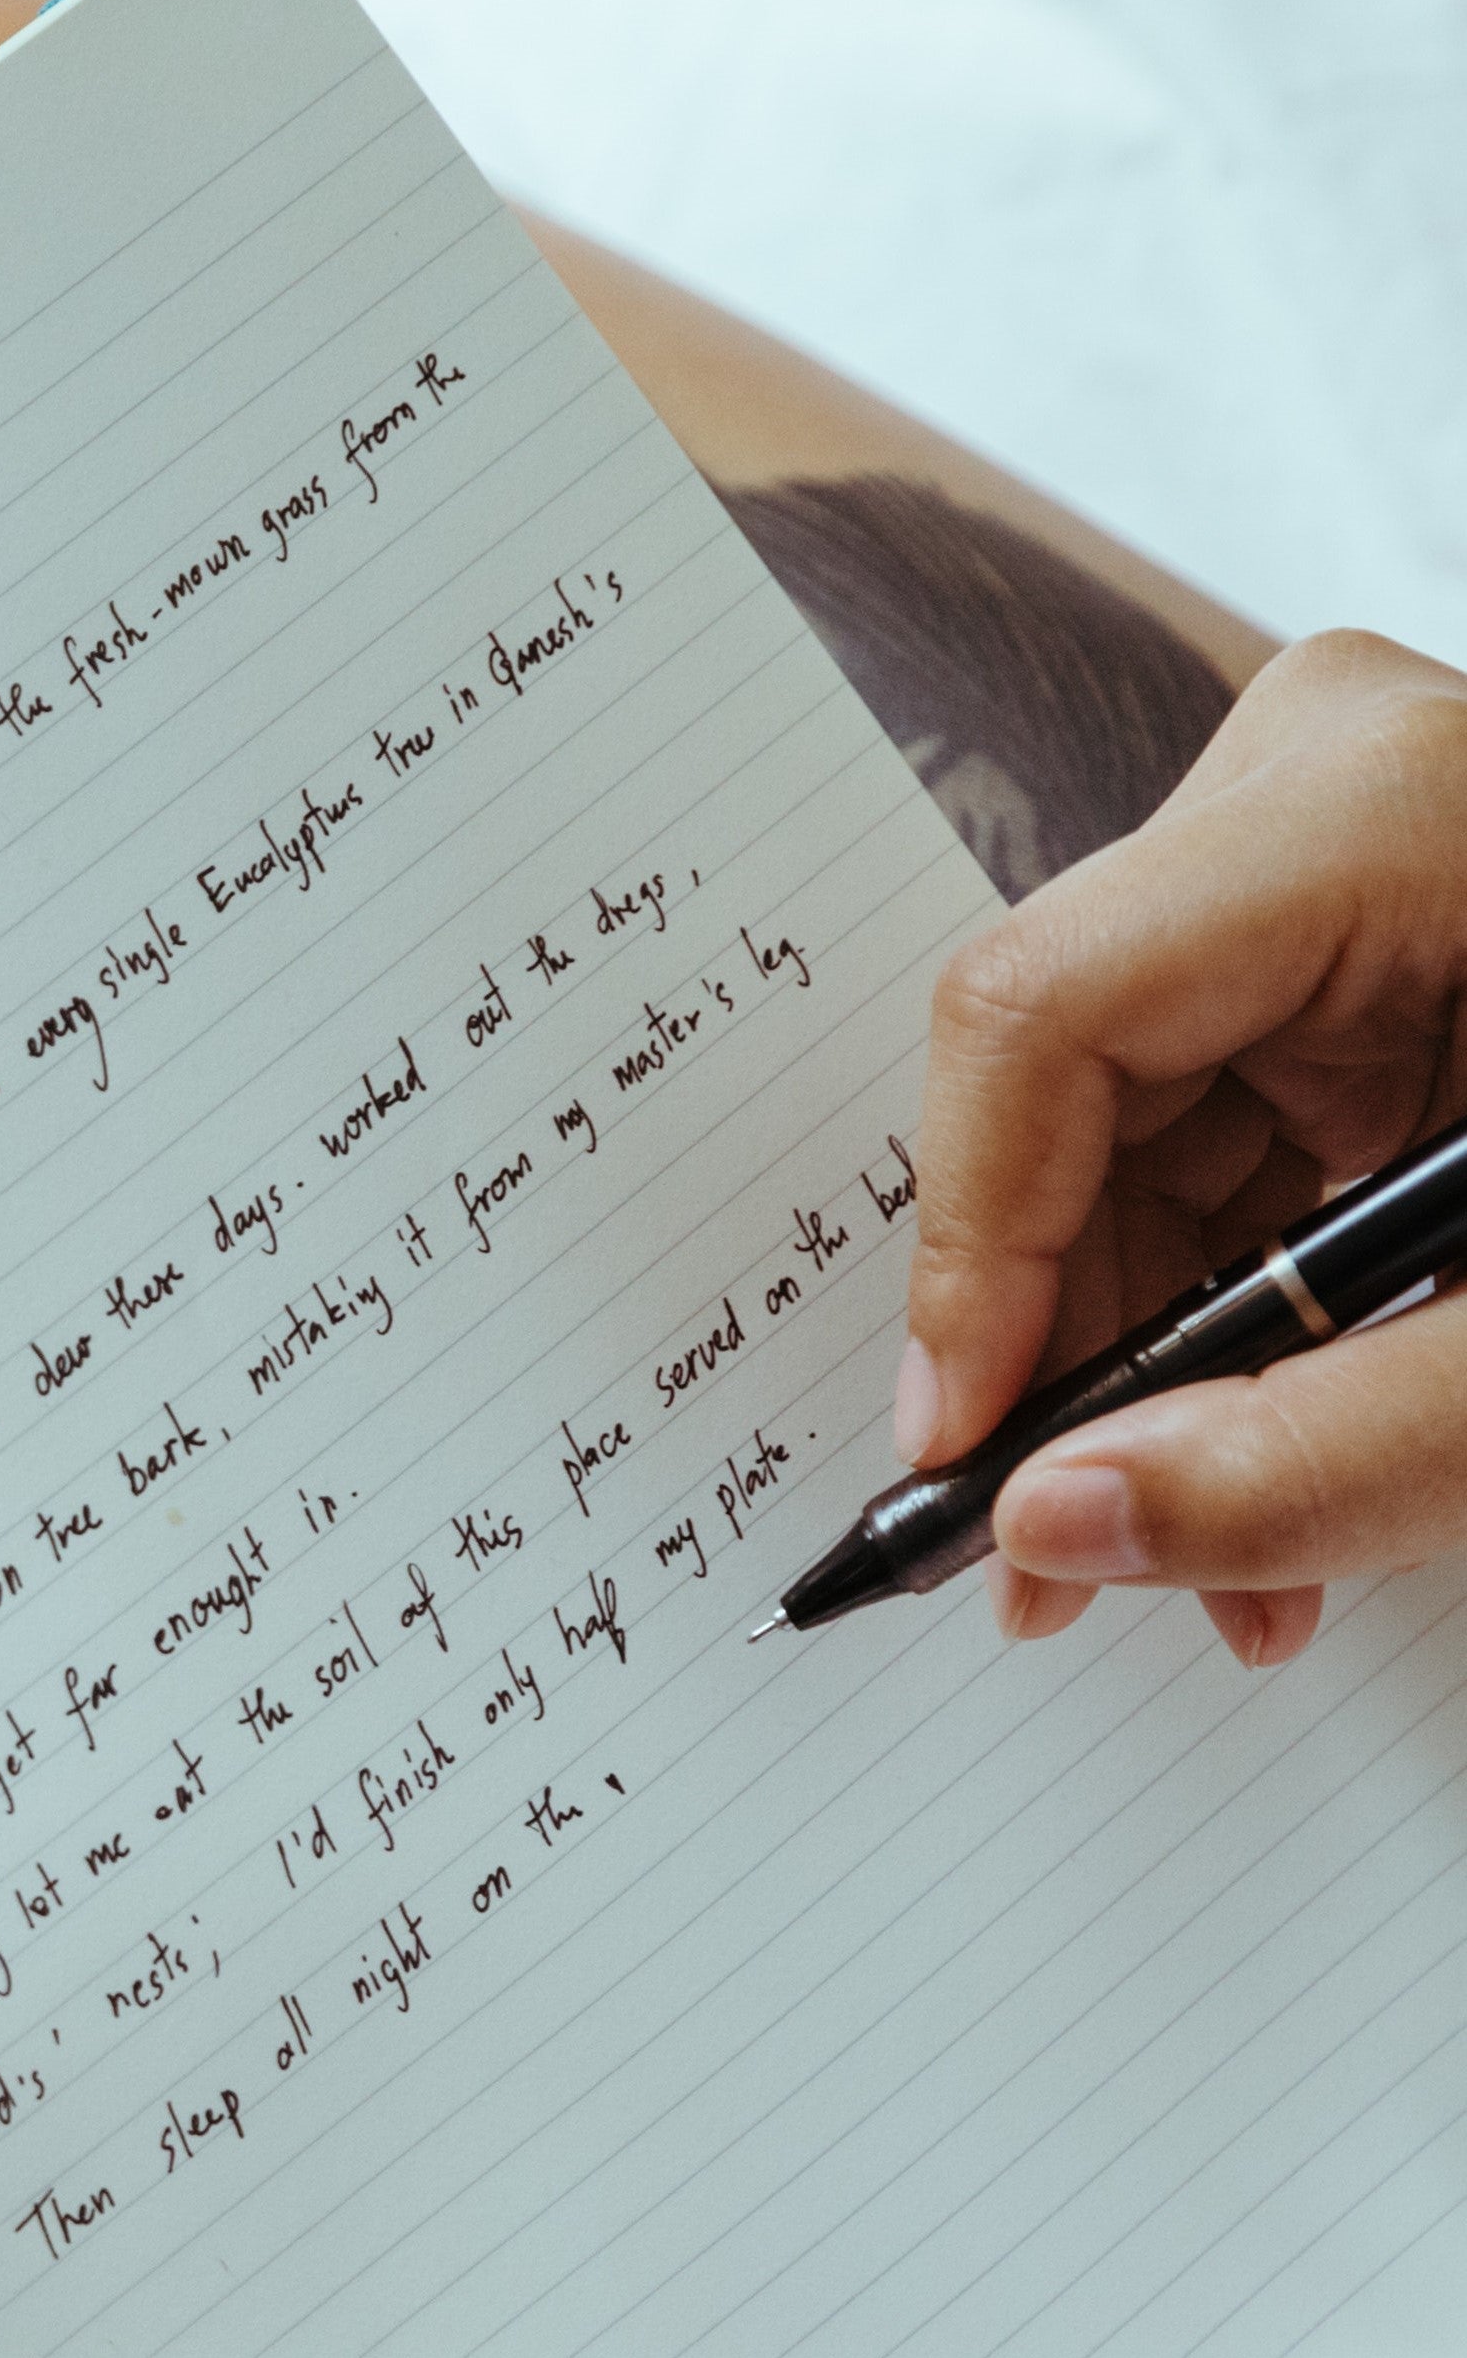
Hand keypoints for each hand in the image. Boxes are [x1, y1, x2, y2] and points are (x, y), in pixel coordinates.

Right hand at [902, 628, 1466, 1662]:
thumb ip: (1335, 1449)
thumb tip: (1064, 1528)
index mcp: (1384, 814)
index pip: (1044, 1017)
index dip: (975, 1252)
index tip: (974, 1450)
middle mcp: (1314, 799)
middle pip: (1065, 1102)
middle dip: (1074, 1356)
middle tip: (1071, 1557)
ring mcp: (1316, 870)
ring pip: (1113, 1152)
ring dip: (1149, 1371)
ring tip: (1219, 1554)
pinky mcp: (1339, 956)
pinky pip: (1202, 1147)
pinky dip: (1226, 1318)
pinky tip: (1268, 1443)